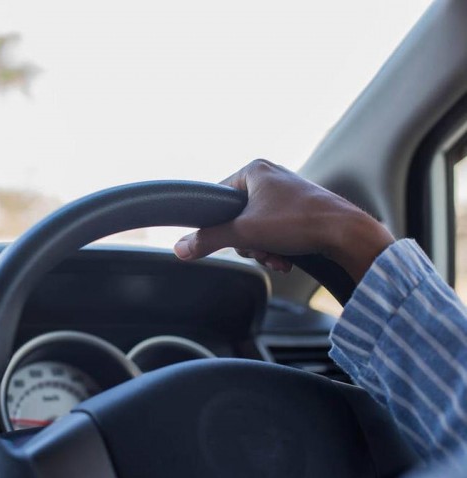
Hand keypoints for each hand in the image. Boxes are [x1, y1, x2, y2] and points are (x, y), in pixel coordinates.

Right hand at [173, 159, 393, 281]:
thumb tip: (180, 249)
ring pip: (257, 227)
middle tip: (260, 249)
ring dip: (262, 248)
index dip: (220, 224)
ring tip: (276, 256)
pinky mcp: (301, 209)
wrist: (346, 234)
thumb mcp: (244, 233)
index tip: (233, 239)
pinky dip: (277, 247)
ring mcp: (287, 192)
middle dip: (248, 241)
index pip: (218, 198)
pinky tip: (286, 258)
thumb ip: (209, 239)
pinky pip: (275, 230)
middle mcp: (270, 176)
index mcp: (253, 169)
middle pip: (237, 217)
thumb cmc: (299, 222)